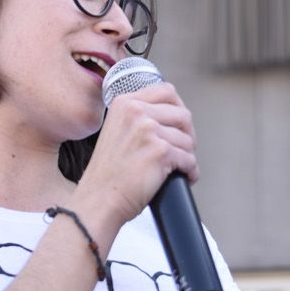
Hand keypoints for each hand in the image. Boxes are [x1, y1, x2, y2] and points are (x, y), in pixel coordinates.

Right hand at [77, 81, 197, 226]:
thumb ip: (138, 117)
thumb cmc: (108, 173)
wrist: (99, 199)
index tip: (179, 125)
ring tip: (177, 168)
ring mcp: (148, 130)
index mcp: (124, 103)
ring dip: (187, 156)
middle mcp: (136, 112)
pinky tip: (182, 178)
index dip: (178, 108)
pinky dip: (190, 172)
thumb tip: (173, 115)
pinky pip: (189, 160)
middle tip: (181, 151)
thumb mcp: (117, 131)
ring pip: (188, 140)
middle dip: (187, 135)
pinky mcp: (160, 151)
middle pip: (183, 115)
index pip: (166, 91)